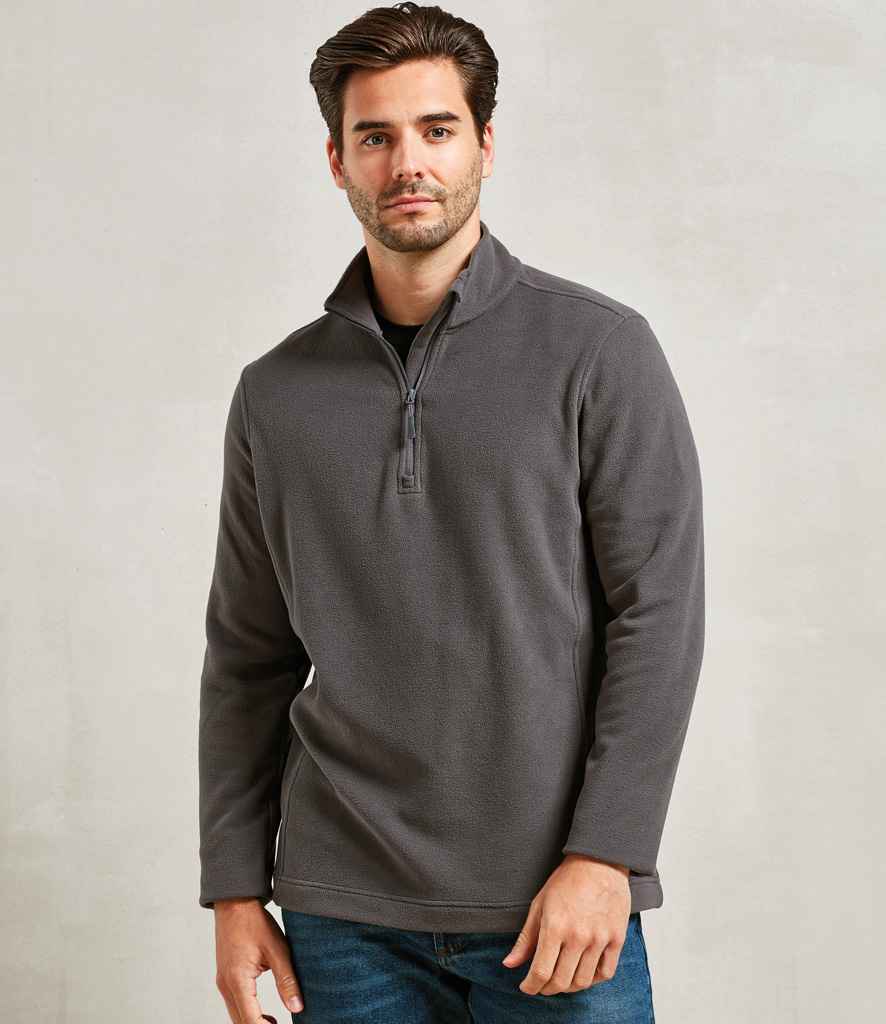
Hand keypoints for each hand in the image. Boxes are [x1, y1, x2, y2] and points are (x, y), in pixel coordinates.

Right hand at [213, 898, 303, 1019]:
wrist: (235, 902)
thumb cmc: (255, 923)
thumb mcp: (277, 949)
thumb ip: (287, 980)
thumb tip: (297, 1007)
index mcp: (238, 980)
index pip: (250, 1020)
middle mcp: (226, 984)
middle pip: (240, 1022)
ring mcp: (222, 981)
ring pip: (236, 1015)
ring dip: (253, 1022)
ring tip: (274, 1023)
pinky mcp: (224, 977)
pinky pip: (234, 1003)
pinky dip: (247, 1013)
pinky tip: (263, 1013)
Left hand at [501, 854, 630, 995]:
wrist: (599, 862)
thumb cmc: (566, 880)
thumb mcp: (539, 905)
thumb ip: (525, 938)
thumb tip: (509, 964)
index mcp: (555, 927)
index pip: (540, 972)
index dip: (530, 986)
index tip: (526, 987)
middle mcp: (578, 936)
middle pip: (561, 981)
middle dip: (546, 989)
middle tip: (541, 985)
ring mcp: (599, 939)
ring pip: (582, 982)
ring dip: (568, 987)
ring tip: (560, 980)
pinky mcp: (617, 939)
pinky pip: (605, 973)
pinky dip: (592, 980)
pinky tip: (583, 974)